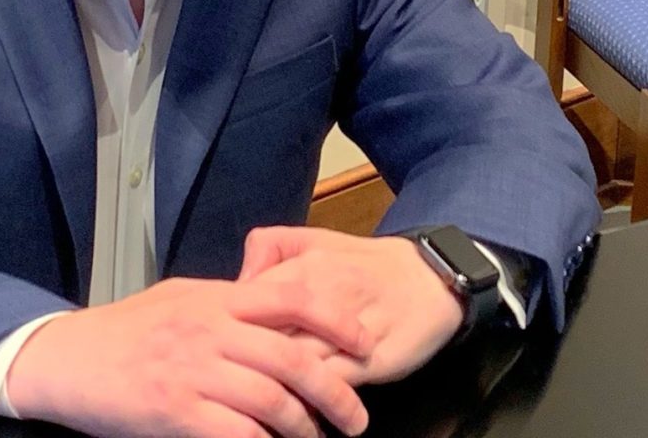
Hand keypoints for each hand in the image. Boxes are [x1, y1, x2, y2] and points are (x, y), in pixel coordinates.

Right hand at [5, 275, 373, 437]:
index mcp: (215, 298)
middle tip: (357, 419)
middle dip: (335, 392)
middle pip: (291, 358)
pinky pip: (237, 434)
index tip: (366, 345)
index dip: (336, 321)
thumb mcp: (180, 298)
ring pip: (271, 401)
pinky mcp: (176, 411)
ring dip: (303, 428)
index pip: (290, 298)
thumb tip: (274, 309)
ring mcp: (193, 371)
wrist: (71, 358)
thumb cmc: (127, 328)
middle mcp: (209, 329)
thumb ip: (226, 303)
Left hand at [239, 227, 463, 384]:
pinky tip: (297, 410)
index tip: (219, 346)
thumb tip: (235, 281)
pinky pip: (332, 386)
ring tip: (256, 403)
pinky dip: (310, 401)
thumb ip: (269, 248)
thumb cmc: (360, 263)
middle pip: (271, 336)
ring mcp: (348, 332)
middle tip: (230, 381)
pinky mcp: (373, 362)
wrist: (428, 279)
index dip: (232, 327)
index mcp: (303, 267)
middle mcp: (323, 297)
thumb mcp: (311, 238)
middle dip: (249, 360)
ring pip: (300, 365)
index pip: (251, 302)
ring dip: (276, 386)